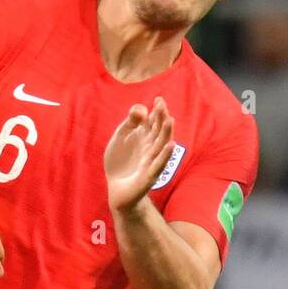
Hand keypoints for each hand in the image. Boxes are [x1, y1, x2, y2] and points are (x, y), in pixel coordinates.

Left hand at [103, 96, 175, 212]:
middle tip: (162, 105)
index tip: (158, 99)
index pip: (154, 122)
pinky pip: (159, 164)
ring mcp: (151, 161)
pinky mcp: (149, 176)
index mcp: (145, 137)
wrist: (117, 189)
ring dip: (166, 133)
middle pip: (159, 131)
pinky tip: (170, 145)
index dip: (157, 111)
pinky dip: (164, 155)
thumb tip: (141, 108)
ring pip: (161, 146)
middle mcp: (151, 148)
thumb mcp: (121, 137)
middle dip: (161, 118)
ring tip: (170, 120)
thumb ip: (130, 122)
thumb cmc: (120, 162)